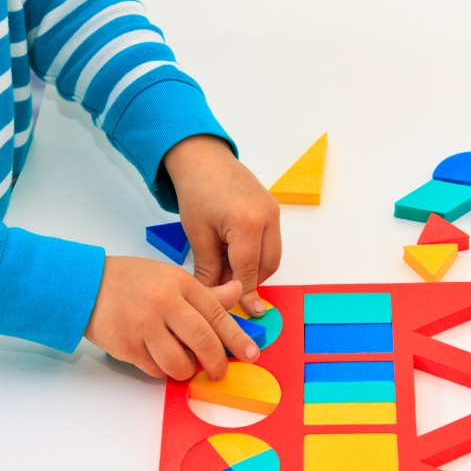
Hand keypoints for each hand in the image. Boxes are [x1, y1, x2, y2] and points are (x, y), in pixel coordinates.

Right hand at [84, 256, 259, 379]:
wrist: (86, 285)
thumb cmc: (131, 281)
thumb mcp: (171, 278)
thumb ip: (206, 292)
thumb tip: (238, 293)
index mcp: (180, 284)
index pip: (217, 314)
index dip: (237, 338)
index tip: (251, 354)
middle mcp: (164, 303)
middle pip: (203, 341)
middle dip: (216, 363)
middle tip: (219, 372)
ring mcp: (144, 325)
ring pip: (179, 363)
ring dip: (186, 371)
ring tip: (184, 365)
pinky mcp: (127, 346)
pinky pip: (155, 369)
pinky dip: (161, 370)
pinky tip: (157, 357)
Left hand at [163, 135, 280, 316]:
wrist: (203, 159)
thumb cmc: (196, 192)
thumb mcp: (198, 236)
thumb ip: (210, 270)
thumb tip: (214, 297)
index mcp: (247, 224)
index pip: (249, 270)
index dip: (245, 293)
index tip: (245, 311)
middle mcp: (268, 217)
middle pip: (267, 266)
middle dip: (250, 281)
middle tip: (227, 288)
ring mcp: (274, 212)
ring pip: (272, 256)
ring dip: (255, 269)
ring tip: (228, 268)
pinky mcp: (273, 209)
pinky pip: (271, 242)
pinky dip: (257, 253)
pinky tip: (235, 253)